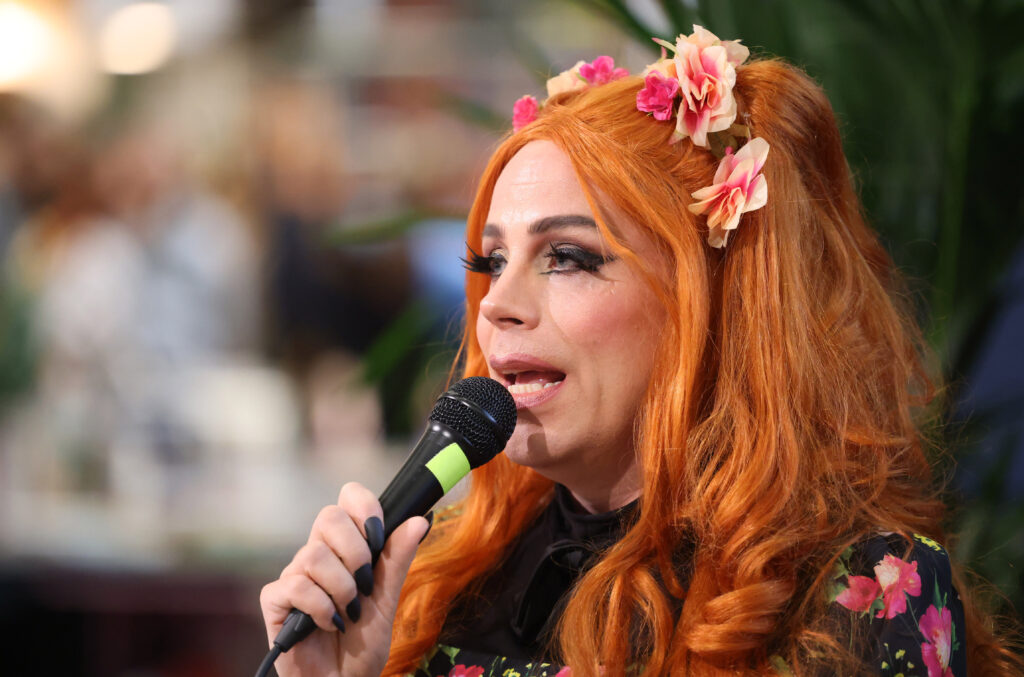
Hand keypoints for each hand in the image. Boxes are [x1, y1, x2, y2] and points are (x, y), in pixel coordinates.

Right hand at [259, 482, 429, 676]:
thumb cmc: (362, 645)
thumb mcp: (388, 600)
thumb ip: (398, 559)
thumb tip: (421, 519)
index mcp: (345, 548)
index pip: (347, 500)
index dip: (364, 507)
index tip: (378, 535)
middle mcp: (317, 555)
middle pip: (328, 516)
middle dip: (356, 552)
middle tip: (366, 585)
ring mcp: (294, 576)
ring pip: (314, 555)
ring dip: (341, 588)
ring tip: (349, 612)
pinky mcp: (275, 600)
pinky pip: (296, 585)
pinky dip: (320, 608)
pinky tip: (329, 624)